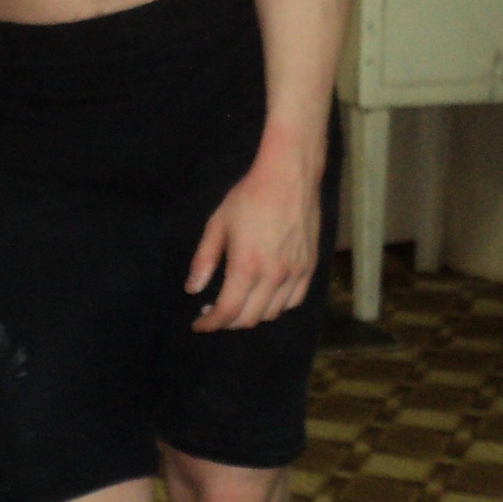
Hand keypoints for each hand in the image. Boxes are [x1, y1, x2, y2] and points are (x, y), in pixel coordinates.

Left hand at [187, 124, 322, 332]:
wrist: (289, 177)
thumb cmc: (249, 197)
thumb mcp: (217, 224)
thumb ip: (204, 259)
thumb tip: (192, 289)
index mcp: (247, 266)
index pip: (227, 311)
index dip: (210, 323)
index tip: (198, 324)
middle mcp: (273, 276)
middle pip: (249, 318)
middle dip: (227, 322)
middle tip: (213, 312)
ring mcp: (295, 274)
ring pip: (272, 314)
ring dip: (251, 316)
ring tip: (236, 304)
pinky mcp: (309, 267)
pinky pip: (292, 301)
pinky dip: (275, 307)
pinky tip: (263, 297)